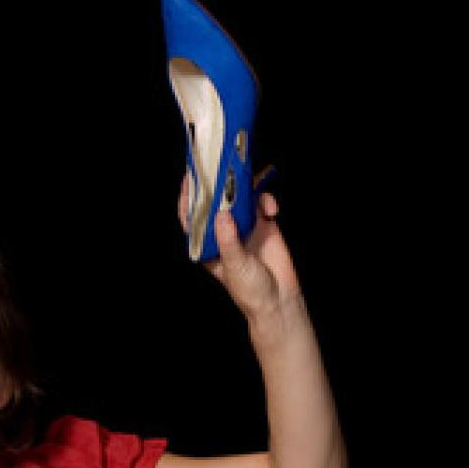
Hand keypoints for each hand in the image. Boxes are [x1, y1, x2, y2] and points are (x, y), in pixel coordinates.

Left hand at [177, 169, 301, 324]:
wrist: (280, 300)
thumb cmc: (250, 290)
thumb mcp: (235, 266)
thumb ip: (228, 240)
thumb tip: (222, 213)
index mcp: (209, 244)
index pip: (192, 217)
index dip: (189, 198)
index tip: (190, 179)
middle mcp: (224, 232)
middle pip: (216, 202)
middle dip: (218, 185)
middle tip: (221, 166)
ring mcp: (244, 226)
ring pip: (240, 198)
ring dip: (244, 188)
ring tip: (247, 180)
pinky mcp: (264, 224)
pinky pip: (262, 203)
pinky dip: (266, 201)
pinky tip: (271, 210)